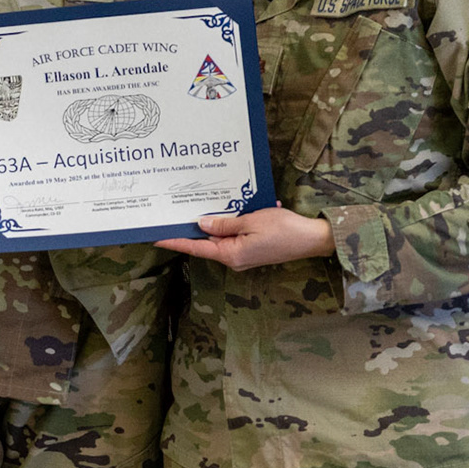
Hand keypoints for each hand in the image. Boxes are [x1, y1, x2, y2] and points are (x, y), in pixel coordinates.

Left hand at [154, 206, 335, 270]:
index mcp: (232, 254)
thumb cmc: (284, 229)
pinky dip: (229, 224)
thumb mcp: (251, 221)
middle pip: (207, 243)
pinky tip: (229, 209)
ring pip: (220, 238)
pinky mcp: (253, 249)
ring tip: (196, 208)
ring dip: (212, 224)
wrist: (312, 239)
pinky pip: (234, 236)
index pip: (196, 248)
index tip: (156, 237)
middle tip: (172, 215)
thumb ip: (224, 224)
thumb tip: (201, 224)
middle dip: (191, 229)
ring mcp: (244, 255)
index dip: (175, 241)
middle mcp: (235, 259)